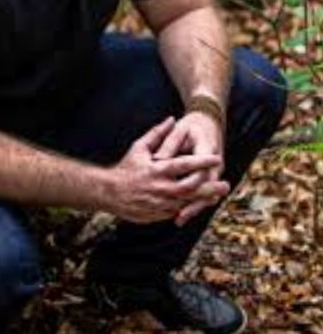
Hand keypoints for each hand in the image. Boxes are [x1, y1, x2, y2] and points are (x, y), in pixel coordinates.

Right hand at [106, 117, 228, 224]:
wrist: (108, 192)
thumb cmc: (126, 168)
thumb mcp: (138, 148)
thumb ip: (156, 134)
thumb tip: (171, 119)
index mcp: (157, 170)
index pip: (185, 165)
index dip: (202, 161)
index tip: (216, 158)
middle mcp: (160, 187)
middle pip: (192, 188)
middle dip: (210, 186)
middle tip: (225, 184)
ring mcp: (160, 203)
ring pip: (188, 202)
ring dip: (204, 199)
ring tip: (217, 195)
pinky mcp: (158, 213)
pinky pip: (178, 210)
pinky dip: (190, 207)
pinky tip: (199, 203)